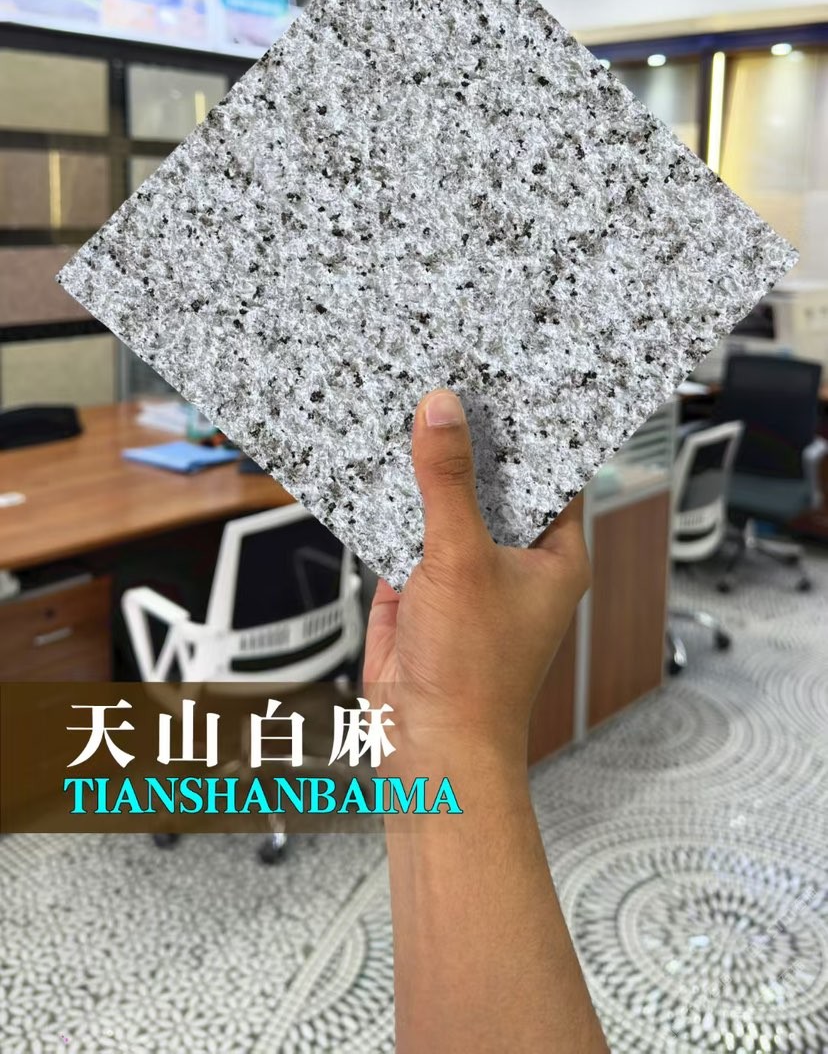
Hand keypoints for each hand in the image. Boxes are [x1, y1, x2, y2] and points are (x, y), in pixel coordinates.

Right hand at [363, 389, 590, 764]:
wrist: (426, 744)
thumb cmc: (475, 676)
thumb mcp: (462, 559)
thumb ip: (447, 483)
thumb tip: (443, 414)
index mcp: (555, 553)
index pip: (551, 471)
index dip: (530, 427)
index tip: (507, 379)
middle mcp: (514, 558)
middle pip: (492, 481)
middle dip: (467, 441)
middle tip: (448, 379)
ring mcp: (465, 569)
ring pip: (445, 502)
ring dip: (425, 468)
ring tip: (408, 405)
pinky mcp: (420, 583)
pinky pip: (405, 526)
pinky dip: (390, 499)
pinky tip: (373, 459)